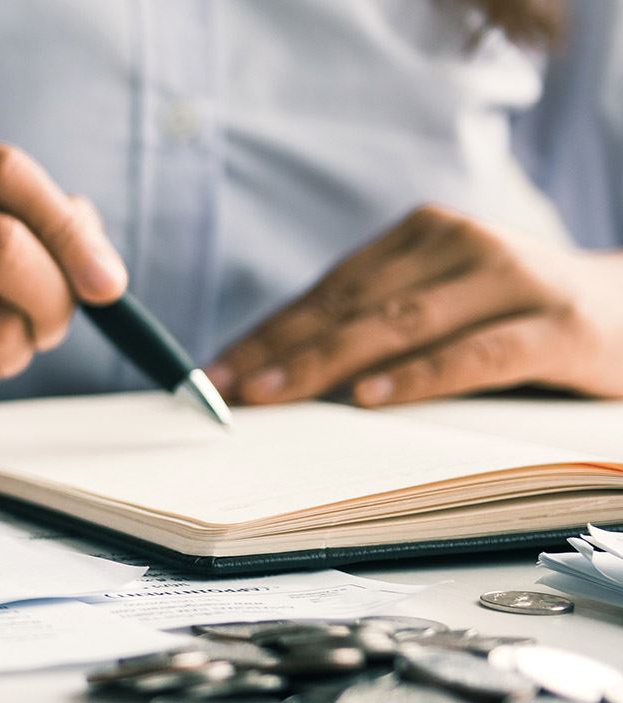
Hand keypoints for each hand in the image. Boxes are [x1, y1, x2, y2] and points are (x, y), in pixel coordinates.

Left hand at [209, 204, 622, 406]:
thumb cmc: (519, 316)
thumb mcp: (445, 305)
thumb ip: (377, 323)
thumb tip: (275, 370)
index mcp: (423, 234)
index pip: (328, 290)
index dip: (268, 333)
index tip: (215, 373)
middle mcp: (462, 245)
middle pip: (353, 305)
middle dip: (282, 352)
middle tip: (229, 391)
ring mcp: (513, 280)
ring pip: (402, 325)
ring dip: (329, 363)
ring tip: (276, 395)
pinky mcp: (557, 326)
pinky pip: (476, 354)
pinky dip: (419, 376)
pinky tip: (371, 398)